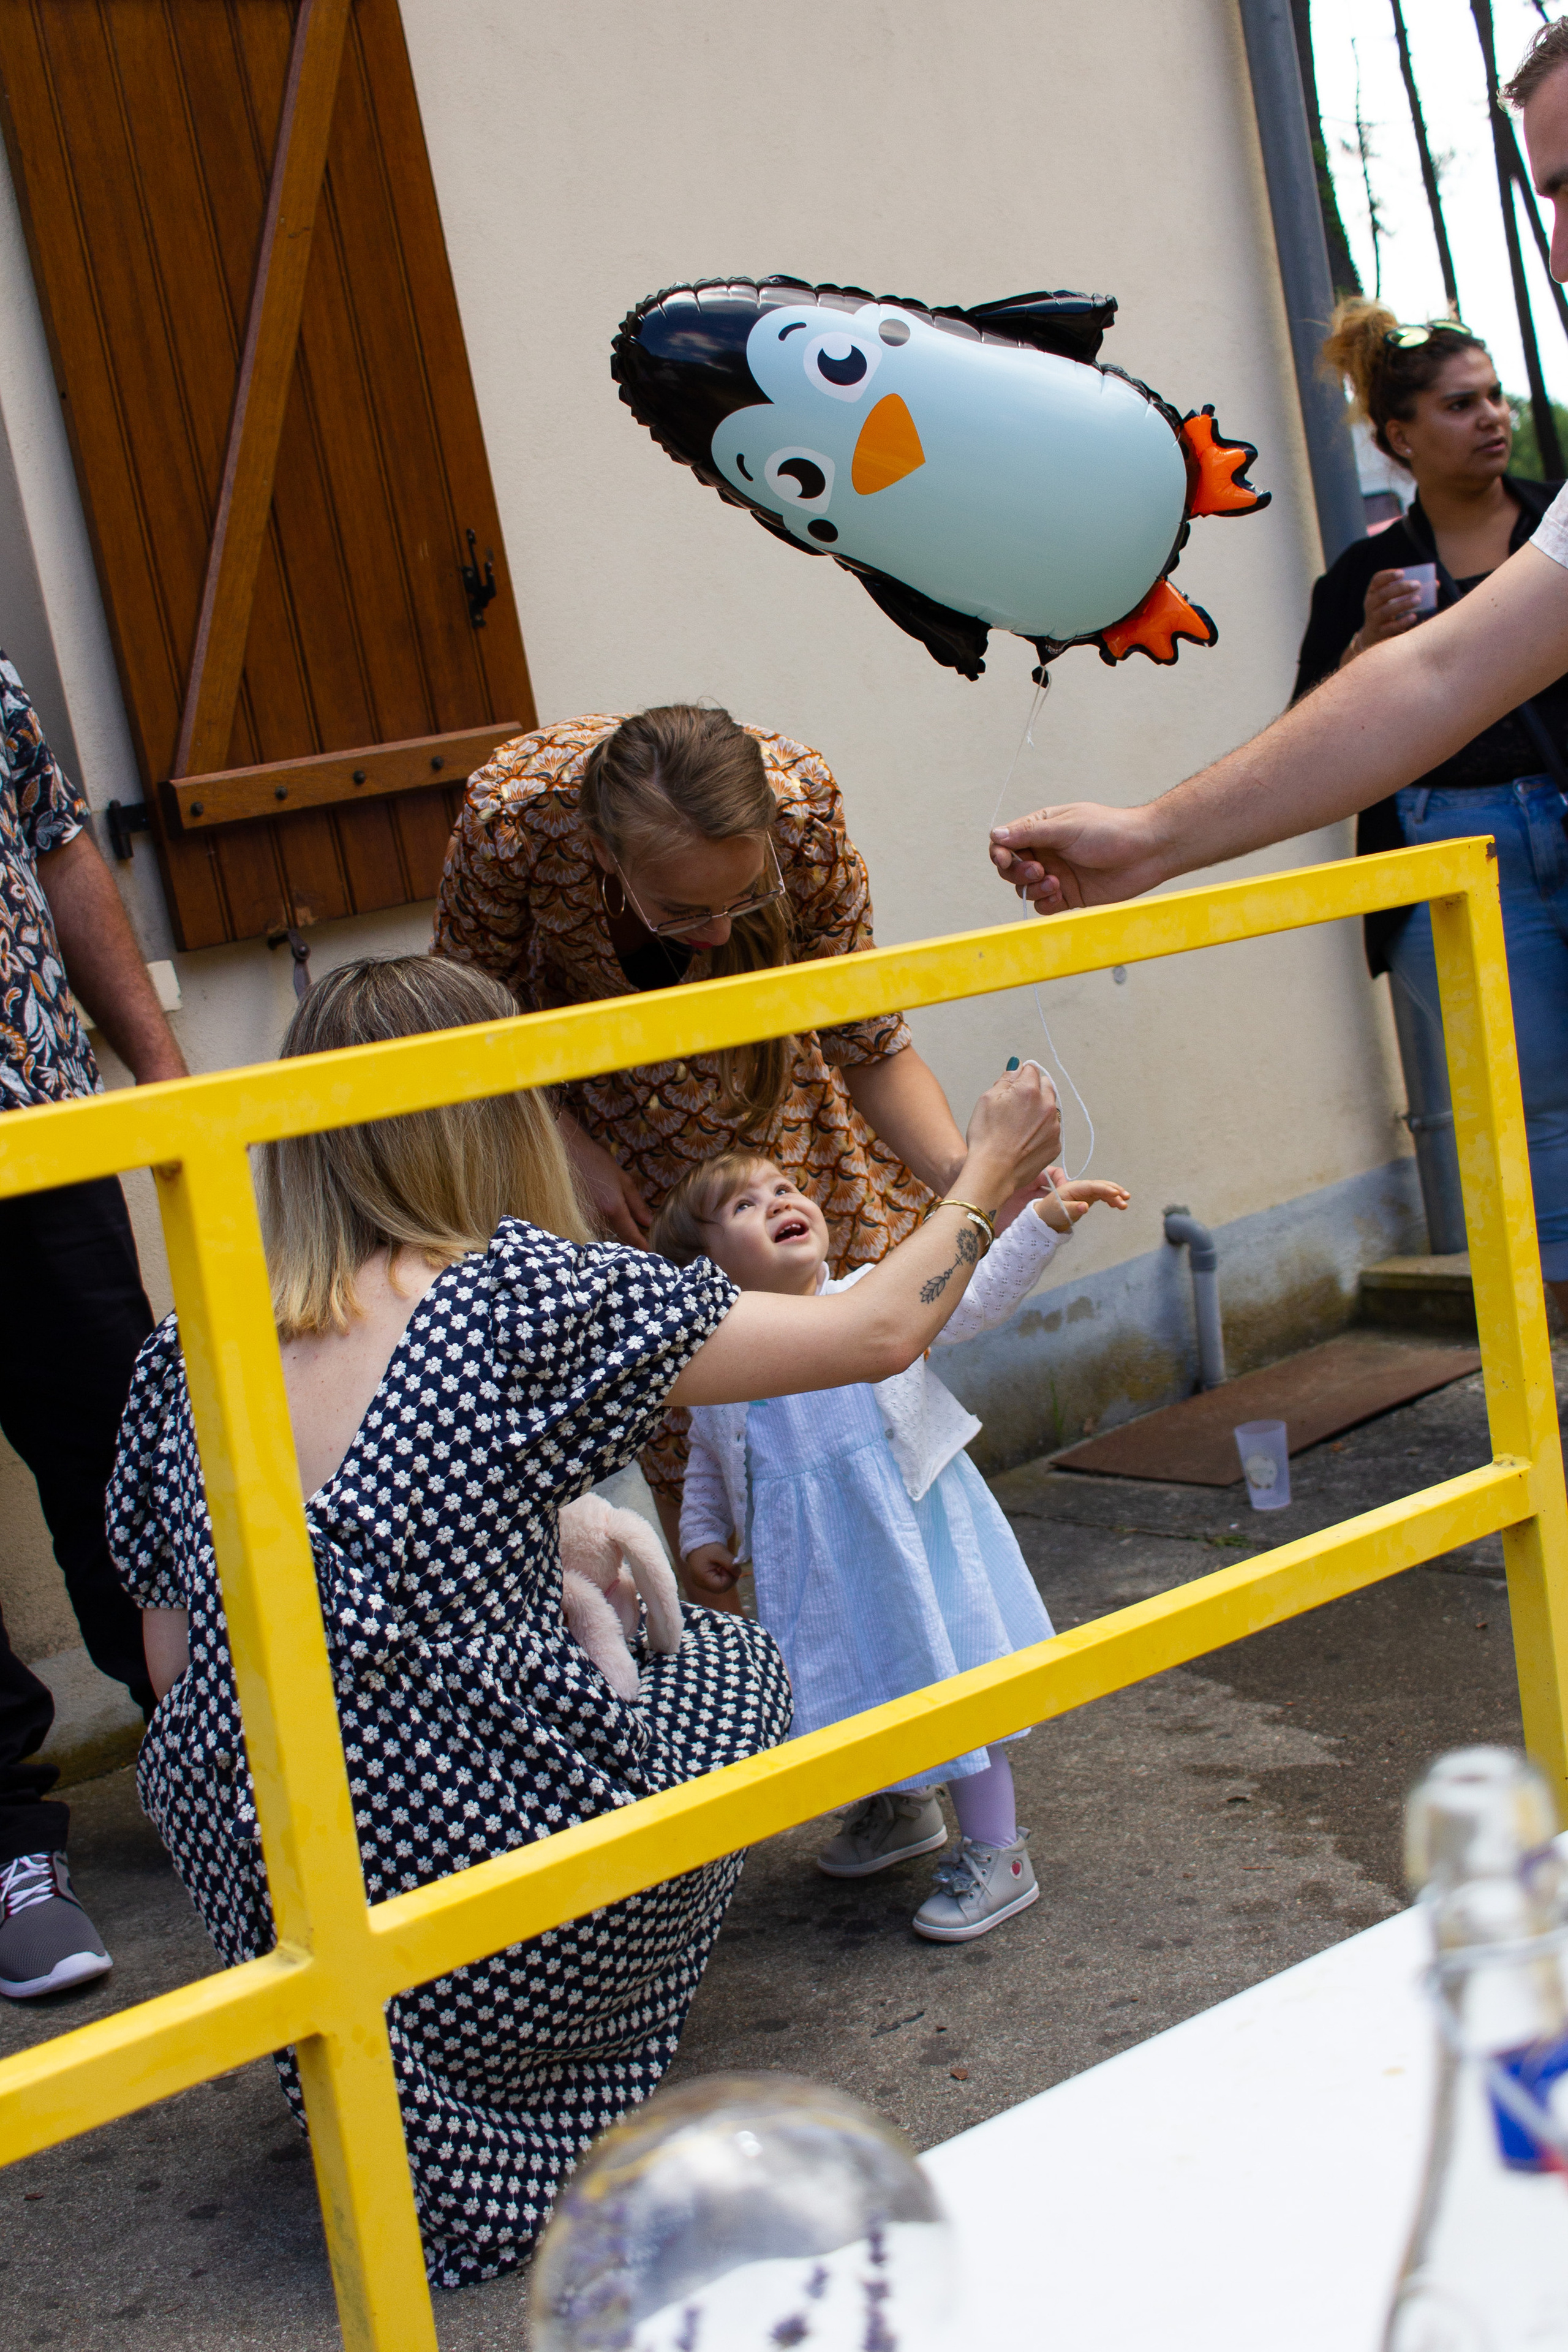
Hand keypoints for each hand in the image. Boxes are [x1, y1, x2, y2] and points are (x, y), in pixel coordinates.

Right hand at [558, 1112, 652, 1245]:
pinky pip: (587, 1230)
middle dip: (624, 1242)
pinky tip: (597, 1219)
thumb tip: (649, 1223)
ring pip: (599, 1236)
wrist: (566, 1151)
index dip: (641, 1246)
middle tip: (636, 1239)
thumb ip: (636, 1204)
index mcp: (612, 1208)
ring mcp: (580, 1219)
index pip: (630, 1235)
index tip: (649, 1253)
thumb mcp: (623, 1180)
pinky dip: (595, 1229)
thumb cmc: (597, 1162)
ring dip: (609, 1237)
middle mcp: (595, 1218)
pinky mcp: (569, 1218)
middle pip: (614, 1240)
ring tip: (616, 1231)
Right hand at [684, 1543, 743, 1594]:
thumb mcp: (721, 1552)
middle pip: (720, 1588)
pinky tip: (720, 1567)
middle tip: (730, 1567)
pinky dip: (721, 1576)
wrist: (697, 1540)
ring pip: (718, 1586)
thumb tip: (738, 1573)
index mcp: (702, 1578)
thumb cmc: (708, 1546)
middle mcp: (700, 1583)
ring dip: (726, 1577)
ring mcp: (700, 1582)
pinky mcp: (702, 1579)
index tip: (727, 1566)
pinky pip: (714, 1582)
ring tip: (724, 1565)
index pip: (722, 1586)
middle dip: (729, 1578)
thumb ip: (731, 1564)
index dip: (729, 1577)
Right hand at [957, 1062, 1060, 1210]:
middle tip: (1014, 1107)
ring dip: (1038, 1111)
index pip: (1031, 1069)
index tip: (1011, 1088)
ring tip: (1018, 1126)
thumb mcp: (987, 1099)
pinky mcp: (1056, 1144)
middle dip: (1032, 1091)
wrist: (993, 1172)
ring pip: (1050, 1108)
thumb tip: (1017, 1066)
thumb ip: (1006, 1079)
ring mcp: (1054, 1126)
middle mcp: (1047, 1105)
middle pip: (1045, 1086)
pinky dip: (1041, 1130)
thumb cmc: (986, 1137)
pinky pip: (1051, 1129)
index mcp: (1029, 1090)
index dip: (1019, 1077)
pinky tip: (1024, 1139)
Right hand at [990, 803, 1167, 914]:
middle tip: (1038, 870)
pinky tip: (1060, 895)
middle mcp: (1046, 852)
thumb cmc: (1109, 830)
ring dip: (1033, 888)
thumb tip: (995, 835)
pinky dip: (1046, 903)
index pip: (1006, 842)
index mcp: (1042, 829)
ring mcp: (1057, 874)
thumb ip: (1029, 833)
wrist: (1146, 852)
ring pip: (1025, 889)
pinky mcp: (1069, 895)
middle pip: (1011, 868)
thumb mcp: (1066, 827)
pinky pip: (1044, 905)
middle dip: (1017, 872)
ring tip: (1055, 883)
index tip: (1005, 859)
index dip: (1000, 852)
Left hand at [1033, 1170, 1130, 1232]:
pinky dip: (1110, 1200)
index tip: (1115, 1193)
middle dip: (1114, 1190)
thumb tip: (1085, 1207)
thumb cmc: (1051, 1212)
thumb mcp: (1060, 1212)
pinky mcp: (1088, 1198)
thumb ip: (1073, 1209)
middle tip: (1126, 1197)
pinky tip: (1117, 1206)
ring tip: (1124, 1205)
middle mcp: (1081, 1188)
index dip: (1104, 1188)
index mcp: (1073, 1188)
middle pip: (1100, 1185)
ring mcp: (1085, 1192)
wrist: (1047, 1217)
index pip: (1092, 1186)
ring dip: (1115, 1196)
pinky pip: (1102, 1196)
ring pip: (1103, 1191)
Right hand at [1352, 569, 1422, 656]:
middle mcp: (1370, 605)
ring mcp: (1373, 620)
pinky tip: (1413, 617)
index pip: (1377, 580)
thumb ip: (1411, 591)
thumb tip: (1435, 584)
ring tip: (1418, 600)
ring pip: (1386, 611)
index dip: (1388, 576)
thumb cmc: (1389, 612)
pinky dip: (1402, 622)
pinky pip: (1390, 627)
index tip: (1402, 573)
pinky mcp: (1379, 633)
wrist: (1374, 636)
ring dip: (1402, 604)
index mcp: (1373, 592)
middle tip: (1417, 585)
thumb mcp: (1394, 600)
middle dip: (1400, 589)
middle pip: (1382, 594)